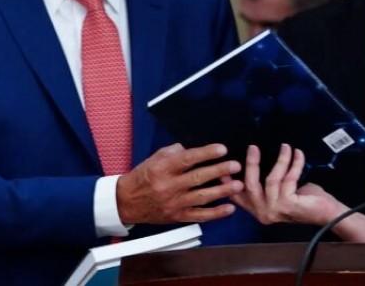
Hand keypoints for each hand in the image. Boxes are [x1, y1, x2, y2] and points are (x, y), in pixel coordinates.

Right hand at [116, 143, 243, 223]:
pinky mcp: (177, 216)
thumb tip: (192, 149)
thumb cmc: (142, 177)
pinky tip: (229, 208)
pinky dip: (215, 213)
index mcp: (163, 168)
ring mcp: (174, 203)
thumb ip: (174, 152)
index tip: (222, 149)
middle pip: (198, 178)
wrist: (127, 202)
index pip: (188, 159)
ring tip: (238, 185)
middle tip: (236, 166)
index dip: (206, 153)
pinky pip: (199, 215)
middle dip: (219, 171)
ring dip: (222, 191)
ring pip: (201, 197)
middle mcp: (169, 186)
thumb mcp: (154, 158)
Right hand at [230, 143, 343, 226]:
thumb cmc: (304, 200)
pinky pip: (288, 178)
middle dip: (251, 164)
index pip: (238, 197)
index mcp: (259, 210)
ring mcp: (276, 210)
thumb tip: (254, 161)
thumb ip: (266, 184)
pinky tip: (298, 154)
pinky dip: (294, 163)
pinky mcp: (289, 204)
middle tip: (252, 147)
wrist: (327, 213)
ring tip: (285, 146)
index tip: (223, 167)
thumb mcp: (280, 191)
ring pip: (271, 179)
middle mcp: (263, 213)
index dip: (229, 182)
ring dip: (280, 160)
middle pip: (250, 185)